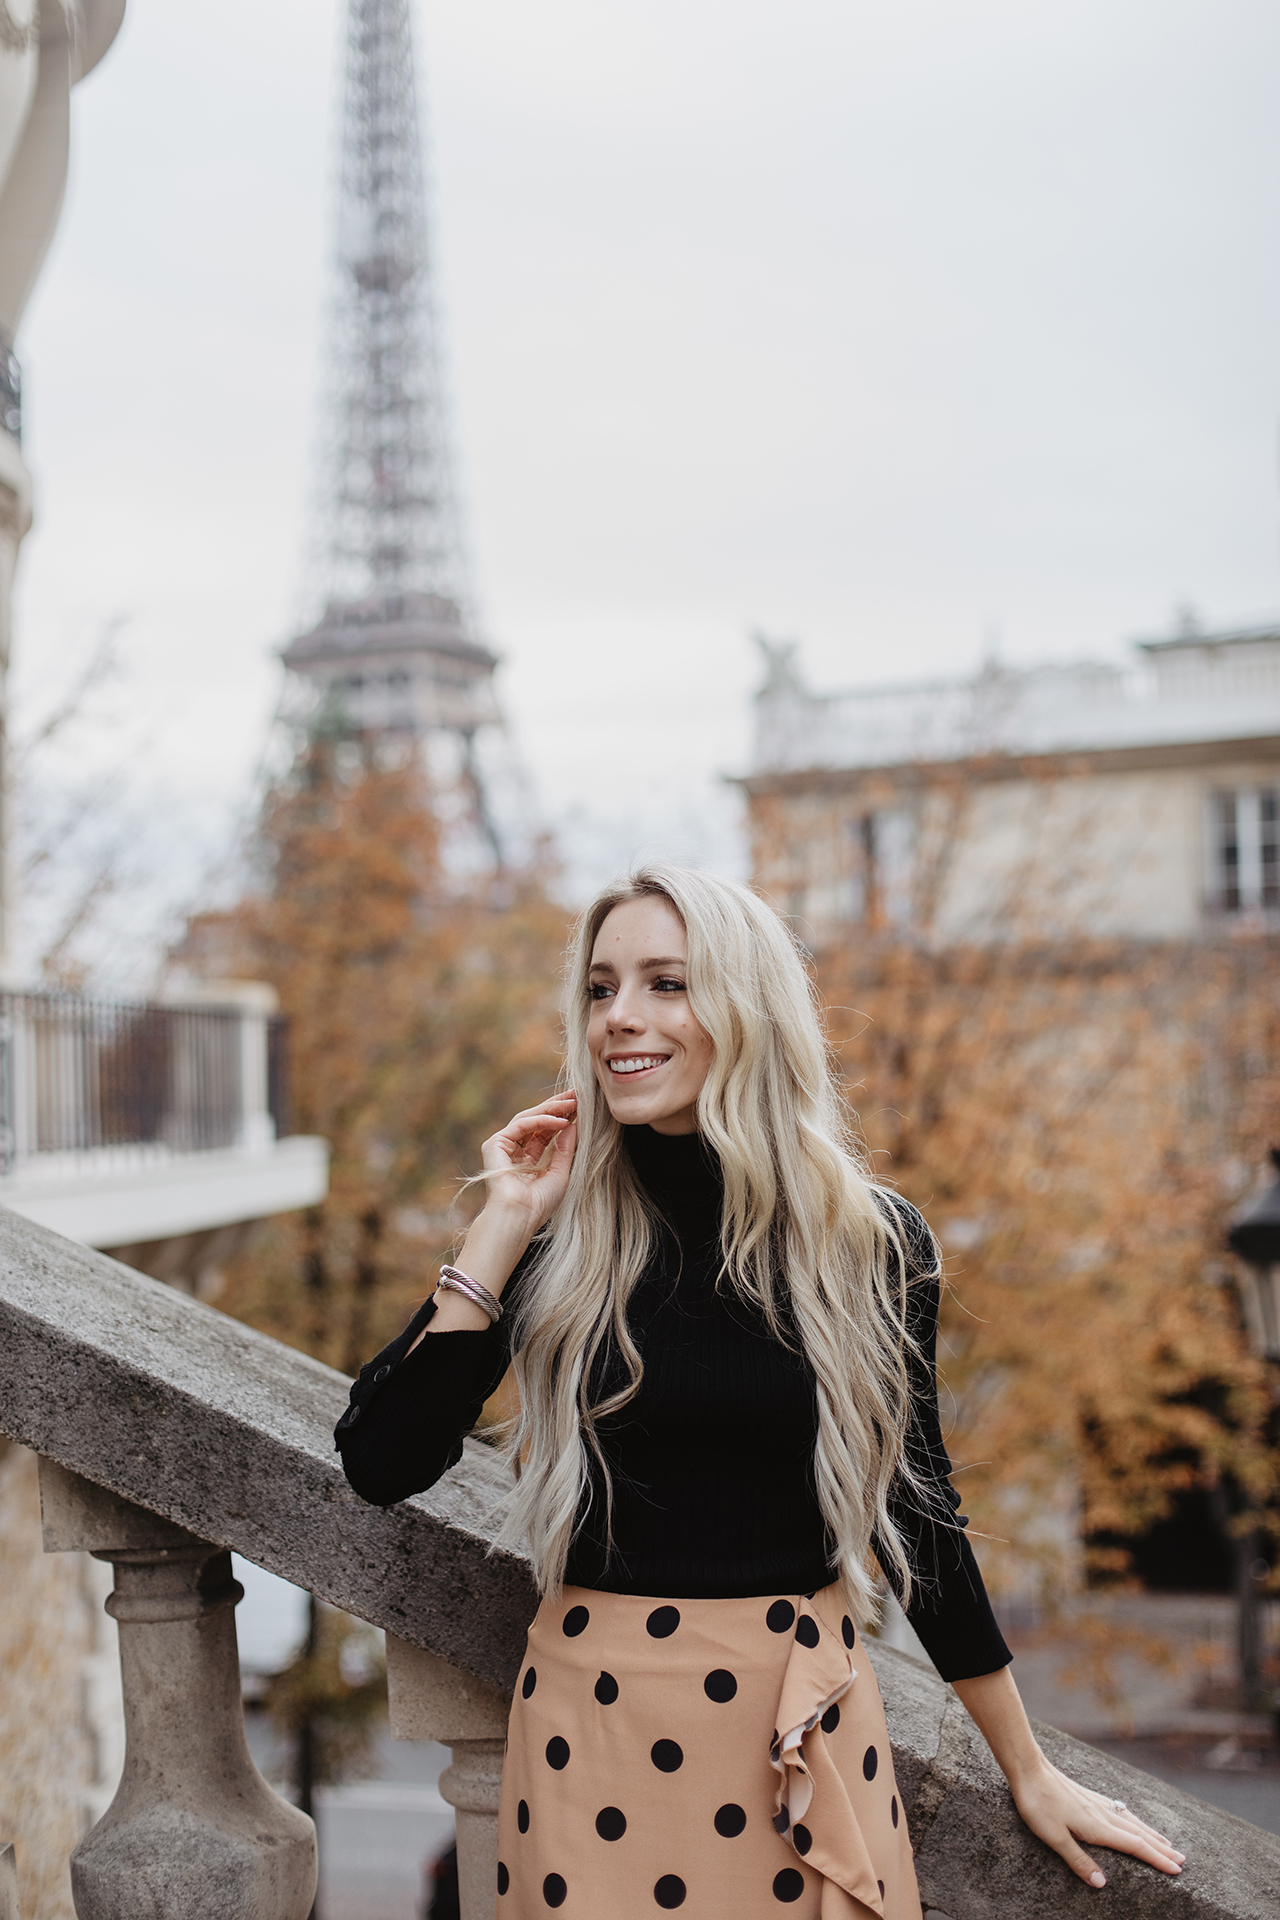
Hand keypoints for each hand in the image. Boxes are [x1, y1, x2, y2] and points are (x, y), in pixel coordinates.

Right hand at [480, 1091, 578, 1235]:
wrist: (519, 1216)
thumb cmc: (539, 1204)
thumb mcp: (560, 1173)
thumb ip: (565, 1149)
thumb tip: (573, 1125)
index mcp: (529, 1159)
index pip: (546, 1131)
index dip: (563, 1117)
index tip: (582, 1105)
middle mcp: (515, 1150)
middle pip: (537, 1121)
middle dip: (558, 1107)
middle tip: (577, 1095)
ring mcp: (503, 1146)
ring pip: (529, 1118)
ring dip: (552, 1109)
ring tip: (573, 1103)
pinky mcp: (495, 1144)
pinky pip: (522, 1125)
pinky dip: (542, 1120)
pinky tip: (561, 1120)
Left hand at [950, 1667, 1183, 1890]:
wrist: (1028, 1768)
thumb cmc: (1038, 1804)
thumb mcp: (1054, 1838)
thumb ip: (1078, 1860)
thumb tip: (1102, 1884)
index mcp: (1098, 1827)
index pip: (1135, 1846)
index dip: (1156, 1859)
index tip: (1177, 1870)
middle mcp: (1103, 1814)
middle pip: (1139, 1834)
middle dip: (1161, 1849)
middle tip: (1182, 1860)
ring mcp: (1097, 1803)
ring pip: (1131, 1821)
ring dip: (1151, 1834)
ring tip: (1167, 1842)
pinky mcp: (1088, 1796)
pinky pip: (1120, 1811)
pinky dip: (1135, 1820)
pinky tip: (1133, 1820)